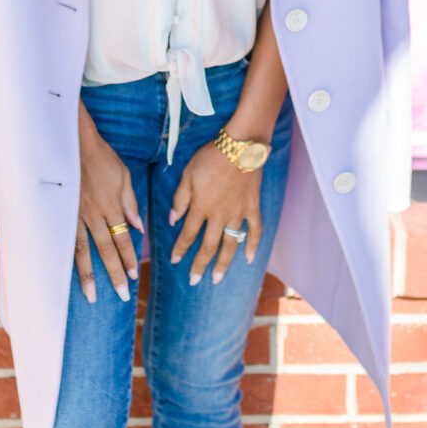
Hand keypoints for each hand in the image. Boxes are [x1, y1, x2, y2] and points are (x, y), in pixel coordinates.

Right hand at [76, 105, 141, 304]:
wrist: (72, 142)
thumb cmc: (100, 157)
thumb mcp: (123, 175)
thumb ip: (130, 203)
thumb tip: (138, 227)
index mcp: (111, 205)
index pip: (123, 238)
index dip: (129, 258)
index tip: (135, 276)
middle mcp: (93, 214)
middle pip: (105, 250)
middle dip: (114, 274)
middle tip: (122, 295)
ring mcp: (74, 215)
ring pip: (82, 251)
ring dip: (88, 275)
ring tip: (91, 296)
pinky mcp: (59, 212)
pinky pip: (64, 239)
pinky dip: (67, 257)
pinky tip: (66, 272)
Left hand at [169, 138, 262, 285]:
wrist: (240, 146)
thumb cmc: (211, 158)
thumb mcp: (188, 174)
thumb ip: (180, 199)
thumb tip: (173, 220)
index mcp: (201, 207)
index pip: (188, 234)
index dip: (180, 249)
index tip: (174, 261)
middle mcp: (219, 215)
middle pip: (208, 246)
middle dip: (200, 265)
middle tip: (194, 281)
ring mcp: (238, 213)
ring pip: (230, 244)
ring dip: (223, 263)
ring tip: (217, 278)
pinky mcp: (252, 208)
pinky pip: (254, 230)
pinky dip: (252, 245)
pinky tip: (248, 259)